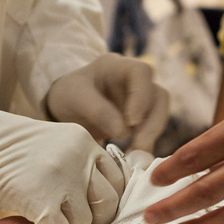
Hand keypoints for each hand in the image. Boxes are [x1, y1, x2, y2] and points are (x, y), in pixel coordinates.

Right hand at [0, 108, 125, 223]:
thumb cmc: (1, 145)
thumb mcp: (51, 144)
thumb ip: (75, 163)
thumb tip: (89, 201)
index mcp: (84, 141)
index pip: (116, 179)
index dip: (107, 202)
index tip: (93, 215)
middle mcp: (81, 157)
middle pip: (107, 203)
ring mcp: (63, 178)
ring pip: (86, 223)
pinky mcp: (42, 200)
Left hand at [46, 53, 169, 152]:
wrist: (65, 108)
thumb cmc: (68, 95)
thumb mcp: (75, 98)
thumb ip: (97, 111)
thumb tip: (122, 131)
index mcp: (116, 66)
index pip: (141, 72)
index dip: (141, 96)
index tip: (132, 121)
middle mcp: (133, 81)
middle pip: (158, 95)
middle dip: (151, 122)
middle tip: (139, 146)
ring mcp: (139, 99)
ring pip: (159, 113)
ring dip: (151, 134)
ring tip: (137, 155)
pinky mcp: (140, 118)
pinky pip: (151, 128)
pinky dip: (146, 143)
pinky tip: (135, 157)